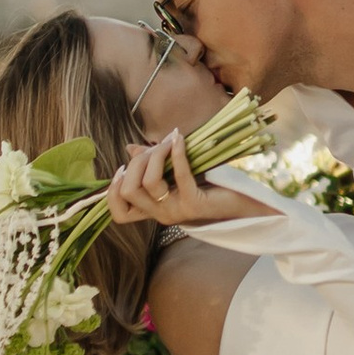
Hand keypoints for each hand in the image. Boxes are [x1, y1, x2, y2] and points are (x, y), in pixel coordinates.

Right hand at [105, 129, 232, 231]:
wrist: (241, 201)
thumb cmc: (207, 185)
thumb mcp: (173, 172)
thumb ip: (151, 163)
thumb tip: (129, 148)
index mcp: (153, 210)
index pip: (119, 213)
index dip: (112, 191)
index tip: (123, 169)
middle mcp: (161, 215)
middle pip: (128, 191)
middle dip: (135, 164)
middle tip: (152, 149)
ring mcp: (176, 211)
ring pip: (147, 183)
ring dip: (155, 155)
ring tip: (168, 142)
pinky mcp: (194, 203)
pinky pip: (178, 175)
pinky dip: (176, 153)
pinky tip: (179, 139)